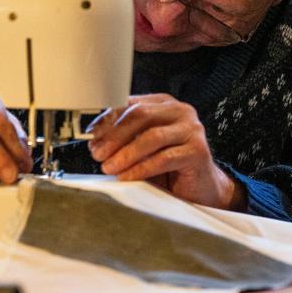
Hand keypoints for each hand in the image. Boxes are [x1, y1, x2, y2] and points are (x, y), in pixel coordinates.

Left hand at [88, 94, 245, 209]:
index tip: (91, 134)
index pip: (131, 104)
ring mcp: (192, 130)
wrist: (200, 188)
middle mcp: (179, 111)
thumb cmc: (169, 167)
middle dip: (114, 135)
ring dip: (126, 153)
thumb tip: (94, 141)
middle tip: (98, 153)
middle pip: (140, 115)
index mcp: (163, 104)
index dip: (108, 119)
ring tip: (109, 167)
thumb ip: (123, 140)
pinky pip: (164, 158)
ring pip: (152, 137)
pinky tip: (127, 176)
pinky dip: (141, 168)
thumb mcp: (142, 148)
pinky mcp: (198, 151)